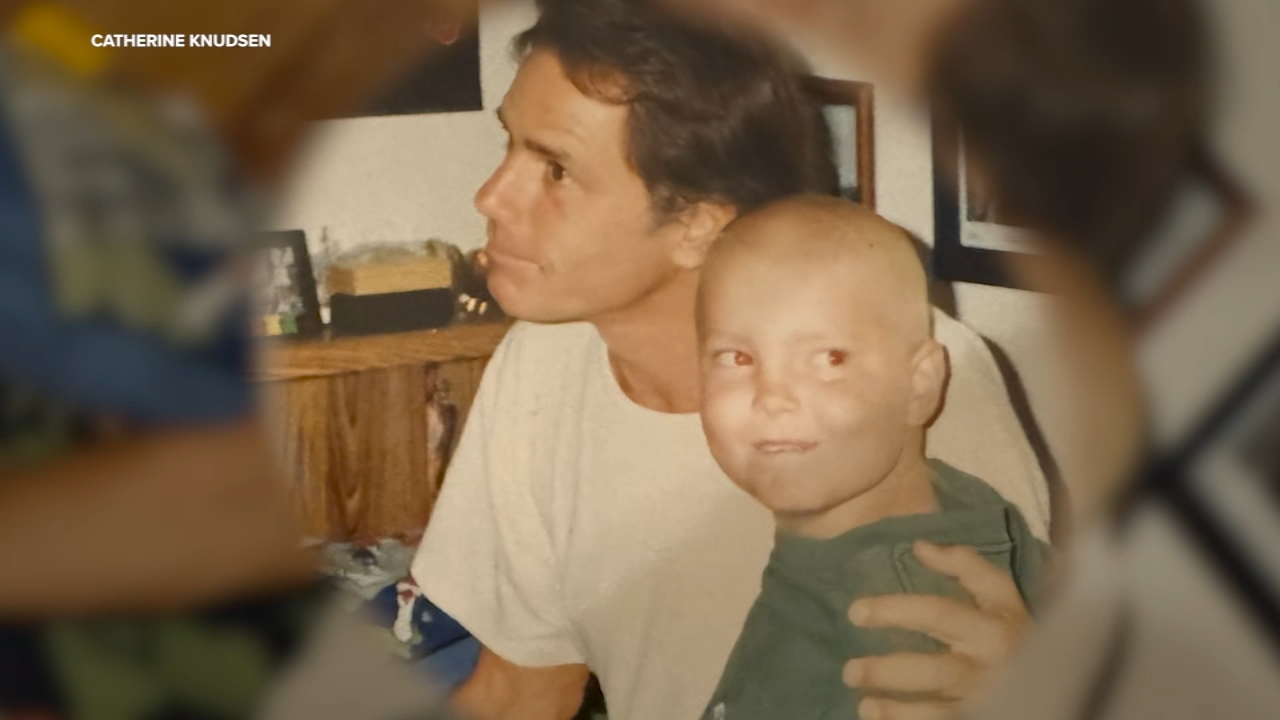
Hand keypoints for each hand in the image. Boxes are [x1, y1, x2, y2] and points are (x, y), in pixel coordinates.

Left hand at [841, 540, 1031, 719]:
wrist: (1057, 681)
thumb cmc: (1014, 631)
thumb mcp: (1001, 595)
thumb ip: (965, 566)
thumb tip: (919, 546)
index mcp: (991, 627)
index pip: (937, 613)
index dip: (894, 610)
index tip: (855, 611)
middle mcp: (987, 667)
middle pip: (934, 671)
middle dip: (888, 672)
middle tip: (850, 670)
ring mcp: (985, 700)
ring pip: (937, 711)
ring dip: (897, 710)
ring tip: (864, 705)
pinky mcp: (981, 719)